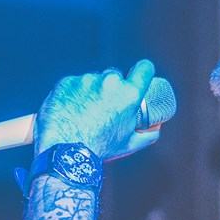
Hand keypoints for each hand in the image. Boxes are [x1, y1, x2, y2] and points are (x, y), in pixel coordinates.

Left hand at [35, 59, 159, 160]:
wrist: (64, 151)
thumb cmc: (98, 149)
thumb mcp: (129, 144)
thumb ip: (149, 134)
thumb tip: (156, 128)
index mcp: (129, 94)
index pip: (144, 68)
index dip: (142, 72)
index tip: (137, 77)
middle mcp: (110, 82)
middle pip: (115, 75)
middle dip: (112, 88)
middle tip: (104, 107)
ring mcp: (86, 80)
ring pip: (92, 80)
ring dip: (91, 91)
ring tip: (83, 114)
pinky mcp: (67, 81)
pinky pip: (74, 83)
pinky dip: (72, 94)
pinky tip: (70, 110)